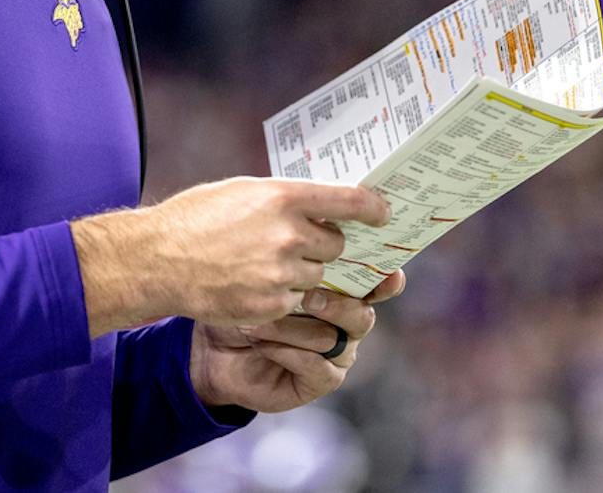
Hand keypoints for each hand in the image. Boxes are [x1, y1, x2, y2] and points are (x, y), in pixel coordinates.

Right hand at [70, 177, 390, 334]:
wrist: (157, 260)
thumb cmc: (195, 218)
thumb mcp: (240, 192)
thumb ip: (282, 198)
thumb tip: (319, 204)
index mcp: (282, 197)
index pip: (349, 201)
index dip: (372, 207)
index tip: (383, 213)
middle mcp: (288, 234)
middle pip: (337, 243)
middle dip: (324, 244)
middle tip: (300, 242)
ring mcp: (281, 273)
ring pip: (318, 275)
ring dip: (304, 271)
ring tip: (268, 264)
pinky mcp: (271, 305)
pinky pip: (297, 301)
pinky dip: (284, 296)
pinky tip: (256, 285)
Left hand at [190, 270, 405, 412]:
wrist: (213, 344)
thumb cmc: (242, 297)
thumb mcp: (265, 268)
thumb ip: (295, 250)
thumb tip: (318, 221)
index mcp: (342, 289)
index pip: (377, 283)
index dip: (387, 280)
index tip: (389, 275)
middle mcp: (345, 322)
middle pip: (362, 315)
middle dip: (336, 305)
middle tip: (309, 297)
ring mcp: (336, 354)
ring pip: (333, 340)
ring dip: (293, 328)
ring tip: (260, 322)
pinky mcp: (320, 381)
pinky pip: (317, 368)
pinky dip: (287, 352)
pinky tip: (262, 343)